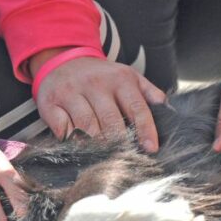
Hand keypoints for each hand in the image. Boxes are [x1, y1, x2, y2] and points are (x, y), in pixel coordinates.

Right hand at [30, 49, 166, 150]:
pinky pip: (62, 128)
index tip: (151, 149)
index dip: (145, 129)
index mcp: (120, 79)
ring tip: (103, 159)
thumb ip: (149, 93)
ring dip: (95, 145)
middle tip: (124, 159)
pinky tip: (77, 148)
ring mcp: (71, 92)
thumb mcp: (127, 77)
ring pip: (86, 127)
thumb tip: (169, 111)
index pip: (136, 107)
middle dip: (119, 143)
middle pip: (110, 121)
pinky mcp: (50, 102)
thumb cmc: (101, 77)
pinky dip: (69, 141)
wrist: (62, 60)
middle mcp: (95, 84)